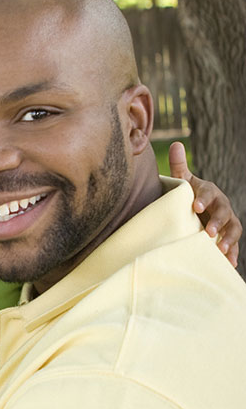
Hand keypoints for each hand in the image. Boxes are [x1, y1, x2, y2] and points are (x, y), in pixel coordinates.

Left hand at [169, 141, 240, 266]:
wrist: (199, 209)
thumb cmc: (189, 195)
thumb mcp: (184, 182)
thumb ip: (180, 167)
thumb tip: (175, 144)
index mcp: (209, 192)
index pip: (208, 193)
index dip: (203, 199)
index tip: (196, 207)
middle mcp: (222, 205)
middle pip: (224, 212)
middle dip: (218, 222)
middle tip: (208, 232)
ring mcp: (228, 221)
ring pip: (233, 229)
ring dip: (228, 239)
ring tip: (220, 250)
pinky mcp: (228, 236)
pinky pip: (234, 245)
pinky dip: (232, 254)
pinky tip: (229, 264)